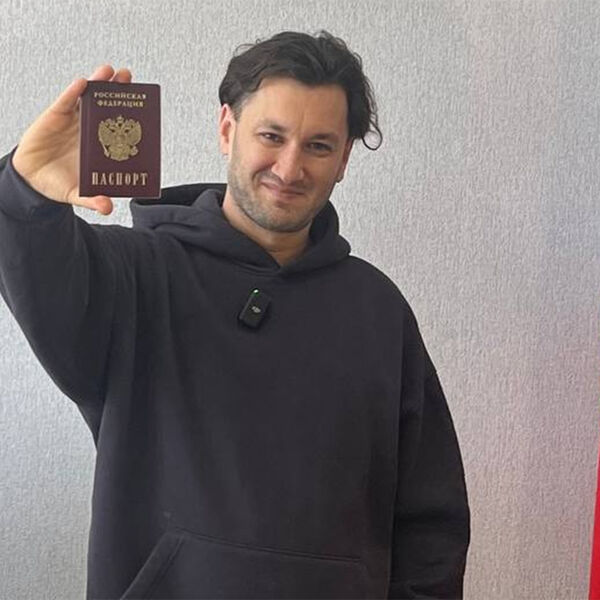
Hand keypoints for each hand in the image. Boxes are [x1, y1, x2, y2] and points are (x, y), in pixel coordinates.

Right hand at [11, 65, 132, 214]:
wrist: (32, 180)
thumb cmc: (59, 184)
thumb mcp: (77, 194)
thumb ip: (92, 200)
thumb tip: (107, 208)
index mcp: (100, 145)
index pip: (117, 126)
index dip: (128, 114)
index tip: (143, 103)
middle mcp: (89, 129)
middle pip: (106, 106)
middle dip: (117, 90)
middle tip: (129, 76)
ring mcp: (73, 121)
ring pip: (88, 98)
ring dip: (98, 82)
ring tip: (110, 70)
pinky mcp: (55, 117)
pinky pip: (65, 101)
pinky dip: (74, 92)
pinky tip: (83, 82)